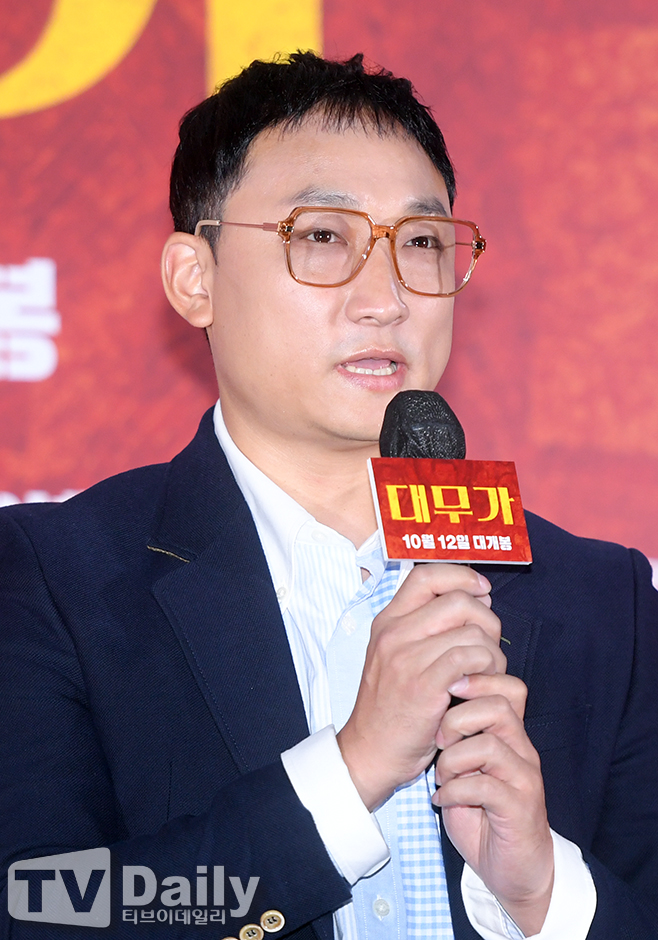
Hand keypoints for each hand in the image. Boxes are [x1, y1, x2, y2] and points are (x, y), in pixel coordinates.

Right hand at [337, 563, 501, 810]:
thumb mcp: (396, 655)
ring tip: (486, 672)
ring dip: (492, 652)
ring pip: (471, 633)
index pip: (426, 574)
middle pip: (457, 601)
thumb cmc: (392, 705)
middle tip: (489, 645)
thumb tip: (475, 600)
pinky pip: (470, 658)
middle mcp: (394, 634)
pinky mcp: (423, 686)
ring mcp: (407, 659)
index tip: (481, 590)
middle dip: (487, 620)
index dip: (461, 576)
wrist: (371, 751)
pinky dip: (486, 668)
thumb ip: (427, 626)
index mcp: (387, 621)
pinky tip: (479, 683)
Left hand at [433, 673, 553, 935]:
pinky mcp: (520, 808)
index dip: (476, 681)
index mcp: (510, 734)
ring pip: (490, 745)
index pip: (508, 687)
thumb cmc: (482, 812)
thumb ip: (457, 736)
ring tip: (441, 776)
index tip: (444, 693)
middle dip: (457, 718)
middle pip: (499, 706)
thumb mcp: (465, 766)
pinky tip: (442, 800)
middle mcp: (522, 750)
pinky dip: (454, 790)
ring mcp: (524, 778)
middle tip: (438, 741)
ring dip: (453, 759)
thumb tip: (430, 702)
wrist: (513, 868)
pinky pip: (485, 787)